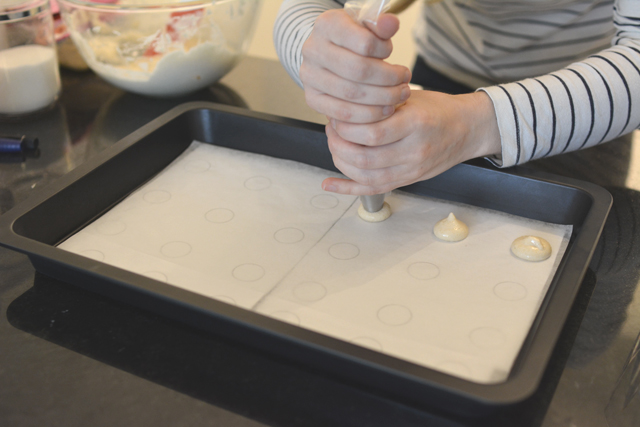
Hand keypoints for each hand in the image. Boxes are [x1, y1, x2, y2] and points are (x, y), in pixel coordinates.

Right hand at [300, 9, 410, 123]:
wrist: (328, 53)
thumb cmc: (352, 39)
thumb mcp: (366, 27)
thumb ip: (381, 26)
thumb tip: (391, 23)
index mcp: (327, 25)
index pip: (364, 43)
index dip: (385, 52)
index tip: (393, 54)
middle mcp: (313, 50)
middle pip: (358, 71)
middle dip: (388, 80)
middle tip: (405, 83)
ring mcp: (309, 76)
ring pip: (351, 94)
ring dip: (382, 99)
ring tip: (399, 97)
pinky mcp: (312, 98)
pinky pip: (342, 113)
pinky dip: (367, 115)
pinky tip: (383, 111)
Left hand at [321, 90, 501, 194]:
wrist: (468, 129)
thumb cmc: (439, 110)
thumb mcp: (411, 98)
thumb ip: (380, 105)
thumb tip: (342, 108)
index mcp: (415, 124)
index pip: (371, 133)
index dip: (346, 126)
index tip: (337, 115)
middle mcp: (414, 151)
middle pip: (364, 157)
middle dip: (339, 144)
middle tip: (332, 129)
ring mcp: (411, 170)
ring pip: (365, 176)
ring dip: (341, 162)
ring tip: (335, 145)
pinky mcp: (408, 180)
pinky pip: (374, 189)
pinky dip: (348, 188)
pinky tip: (330, 184)